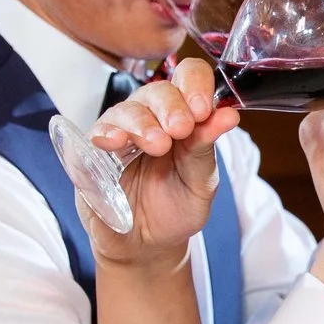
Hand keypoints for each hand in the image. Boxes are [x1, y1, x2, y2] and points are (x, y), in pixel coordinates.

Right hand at [84, 57, 240, 267]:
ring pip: (128, 108)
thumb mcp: (199, 183)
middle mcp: (153, 116)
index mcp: (184, 116)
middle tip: (180, 129)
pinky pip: (98, 132)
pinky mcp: (95, 150)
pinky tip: (115, 142)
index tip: (202, 108)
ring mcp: (122, 131)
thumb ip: (206, 148)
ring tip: (156, 144)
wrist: (146, 245)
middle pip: (159, 90)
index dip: (195, 84)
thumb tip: (229, 115)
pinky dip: (107, 133)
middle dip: (171, 106)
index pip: (189, 78)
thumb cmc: (175, 209)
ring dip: (142, 122)